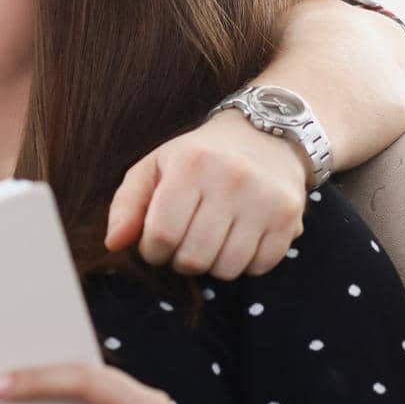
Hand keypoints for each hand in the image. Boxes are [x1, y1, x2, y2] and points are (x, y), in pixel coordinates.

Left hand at [105, 110, 305, 278]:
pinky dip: (243, 264)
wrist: (265, 135)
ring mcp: (265, 200)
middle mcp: (232, 180)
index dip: (151, 250)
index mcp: (191, 165)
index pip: (161, 235)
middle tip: (183, 243)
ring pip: (226, 268)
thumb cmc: (197, 158)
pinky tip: (237, 240)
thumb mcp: (154, 167)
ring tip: (209, 240)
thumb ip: (127, 205)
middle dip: (179, 260)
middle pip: (193, 257)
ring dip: (211, 265)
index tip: (155, 243)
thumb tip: (113, 244)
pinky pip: (259, 267)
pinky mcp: (290, 217)